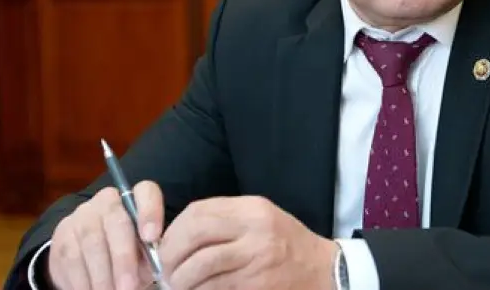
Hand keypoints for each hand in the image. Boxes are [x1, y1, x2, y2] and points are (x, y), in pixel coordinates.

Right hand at [48, 181, 164, 289]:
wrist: (88, 255)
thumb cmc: (127, 252)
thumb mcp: (142, 252)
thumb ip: (149, 255)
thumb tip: (153, 267)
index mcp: (134, 199)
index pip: (146, 193)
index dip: (150, 212)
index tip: (151, 237)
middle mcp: (107, 201)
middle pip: (116, 222)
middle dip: (123, 258)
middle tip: (129, 286)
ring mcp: (81, 216)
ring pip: (91, 242)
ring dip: (102, 275)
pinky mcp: (62, 235)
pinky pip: (71, 258)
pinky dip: (83, 281)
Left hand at [159, 195, 336, 289]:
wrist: (323, 270)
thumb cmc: (286, 246)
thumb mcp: (260, 220)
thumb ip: (225, 222)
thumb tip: (178, 237)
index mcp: (252, 208)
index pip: (198, 211)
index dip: (174, 230)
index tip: (165, 246)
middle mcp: (255, 228)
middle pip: (195, 234)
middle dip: (172, 255)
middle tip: (166, 270)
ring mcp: (257, 256)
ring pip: (201, 265)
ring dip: (182, 280)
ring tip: (178, 285)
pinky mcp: (257, 283)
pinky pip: (214, 287)